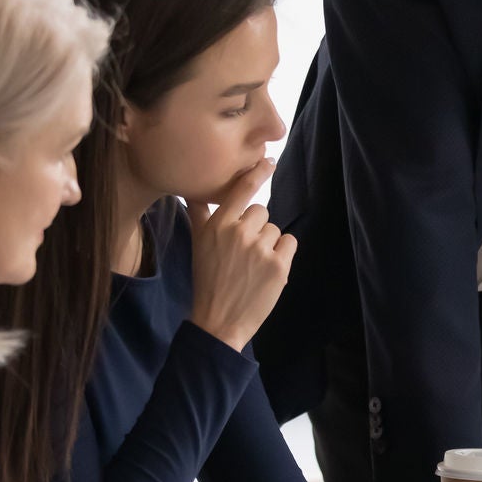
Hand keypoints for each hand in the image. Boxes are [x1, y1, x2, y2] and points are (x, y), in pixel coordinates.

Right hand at [187, 159, 296, 350]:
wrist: (219, 321)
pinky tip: (266, 270)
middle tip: (241, 254)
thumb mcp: (198, 244)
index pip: (241, 189)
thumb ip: (199, 213)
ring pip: (275, 229)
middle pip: (261, 211)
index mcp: (217, 225)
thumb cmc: (208, 280)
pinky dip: (283, 254)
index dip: (257, 172)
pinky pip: (290, 243)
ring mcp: (260, 249)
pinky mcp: (279, 265)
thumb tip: (192, 188)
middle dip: (256, 228)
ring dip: (268, 244)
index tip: (269, 160)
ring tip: (251, 266)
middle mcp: (238, 233)